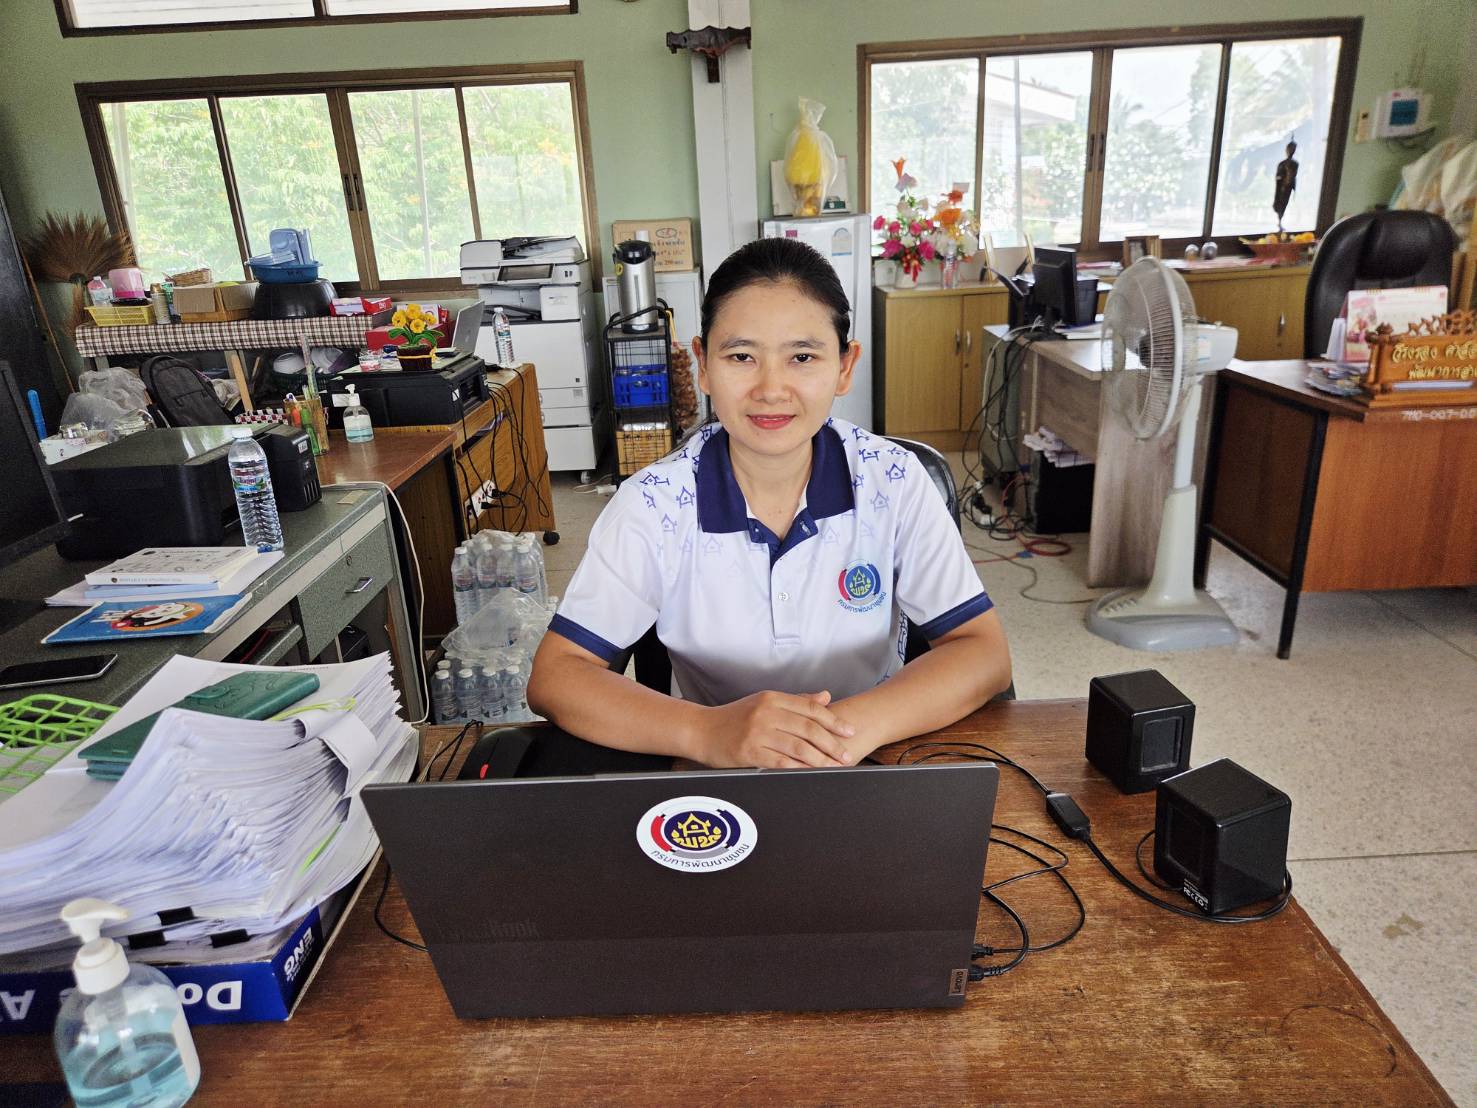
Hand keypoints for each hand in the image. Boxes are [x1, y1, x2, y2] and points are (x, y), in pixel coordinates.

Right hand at [695, 690, 855, 768]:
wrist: (701, 730)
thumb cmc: (733, 718)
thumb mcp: (763, 702)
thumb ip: (795, 701)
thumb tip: (825, 697)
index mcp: (772, 698)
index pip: (810, 708)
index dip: (833, 721)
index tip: (848, 731)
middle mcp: (766, 713)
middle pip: (808, 728)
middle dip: (832, 744)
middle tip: (847, 755)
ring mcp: (757, 732)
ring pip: (798, 747)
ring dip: (820, 759)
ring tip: (834, 767)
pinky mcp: (749, 751)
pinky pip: (780, 762)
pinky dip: (799, 769)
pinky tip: (811, 774)